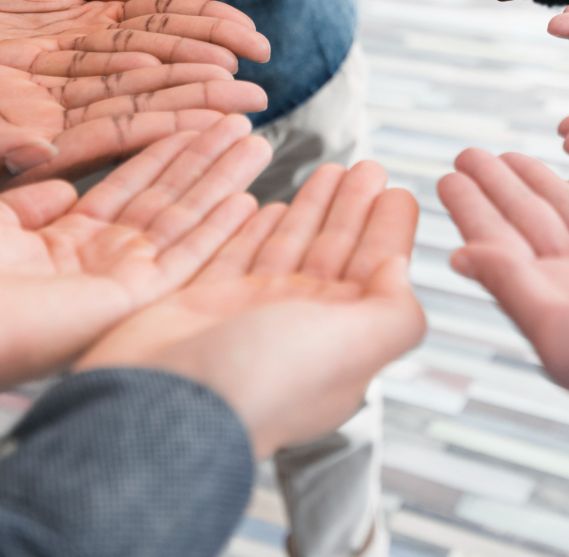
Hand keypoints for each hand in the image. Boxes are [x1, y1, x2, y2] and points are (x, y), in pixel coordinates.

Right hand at [0, 62, 266, 230]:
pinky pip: (83, 60)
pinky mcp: (17, 86)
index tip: (232, 118)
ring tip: (236, 51)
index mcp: (30, 183)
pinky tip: (169, 21)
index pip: (120, 155)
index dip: (176, 134)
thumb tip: (35, 153)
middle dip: (198, 104)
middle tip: (262, 88)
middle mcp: (46, 149)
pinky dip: (125, 41)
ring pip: (120, 88)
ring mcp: (34, 117)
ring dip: (176, 70)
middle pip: (137, 122)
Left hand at [0, 118, 273, 398]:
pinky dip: (214, 230)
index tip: (192, 103)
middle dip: (203, 151)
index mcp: (48, 228)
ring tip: (256, 136)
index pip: (116, 170)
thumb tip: (46, 157)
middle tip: (244, 111)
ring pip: (178, 218)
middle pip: (158, 190)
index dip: (157, 135)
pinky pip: (178, 259)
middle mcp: (83, 251)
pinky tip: (246, 198)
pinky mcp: (118, 299)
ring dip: (219, 179)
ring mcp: (104, 274)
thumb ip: (12, 180)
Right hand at [77, 160, 425, 457]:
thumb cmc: (267, 378)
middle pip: (333, 253)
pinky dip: (254, 231)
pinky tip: (269, 206)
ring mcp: (249, 316)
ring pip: (288, 248)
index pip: (375, 273)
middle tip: (366, 166)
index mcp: (341, 340)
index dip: (388, 231)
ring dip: (311, 209)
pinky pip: (235, 256)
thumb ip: (394, 312)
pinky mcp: (202, 305)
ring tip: (330, 169)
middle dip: (351, 209)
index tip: (399, 192)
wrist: (168, 402)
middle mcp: (298, 328)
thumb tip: (400, 273)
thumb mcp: (355, 345)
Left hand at [438, 148, 568, 461]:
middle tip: (469, 151)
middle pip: (533, 223)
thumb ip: (514, 286)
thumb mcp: (568, 330)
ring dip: (543, 184)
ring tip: (511, 155)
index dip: (474, 210)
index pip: (502, 245)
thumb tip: (458, 255)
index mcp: (556, 306)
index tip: (444, 173)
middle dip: (501, 187)